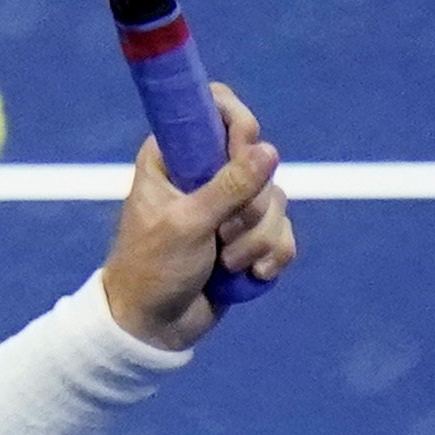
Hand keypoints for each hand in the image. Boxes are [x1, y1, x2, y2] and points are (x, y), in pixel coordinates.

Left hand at [101, 83, 294, 351]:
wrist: (152, 328)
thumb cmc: (152, 270)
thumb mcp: (187, 224)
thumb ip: (228, 187)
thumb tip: (268, 151)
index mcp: (173, 156)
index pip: (214, 107)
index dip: (238, 123)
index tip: (242, 149)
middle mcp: (203, 173)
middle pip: (259, 161)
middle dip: (250, 208)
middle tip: (221, 234)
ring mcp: (229, 206)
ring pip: (276, 202)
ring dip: (257, 240)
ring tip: (226, 263)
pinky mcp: (248, 237)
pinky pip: (283, 233)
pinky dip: (272, 256)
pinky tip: (250, 275)